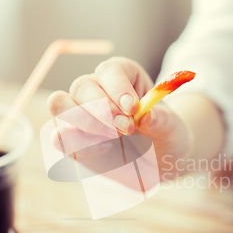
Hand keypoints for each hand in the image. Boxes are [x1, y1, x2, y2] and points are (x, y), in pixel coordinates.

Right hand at [47, 57, 192, 174]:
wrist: (157, 161)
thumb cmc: (165, 136)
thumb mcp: (172, 128)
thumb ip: (162, 121)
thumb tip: (146, 117)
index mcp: (122, 75)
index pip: (110, 70)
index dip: (118, 87)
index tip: (133, 108)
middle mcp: (96, 89)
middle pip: (81, 86)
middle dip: (102, 109)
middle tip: (127, 129)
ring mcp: (79, 113)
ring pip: (60, 104)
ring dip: (84, 122)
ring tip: (113, 139)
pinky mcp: (71, 138)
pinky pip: (60, 136)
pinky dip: (77, 144)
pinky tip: (104, 150)